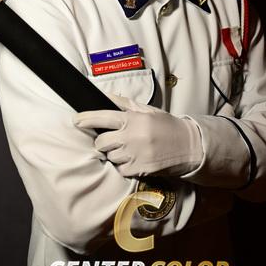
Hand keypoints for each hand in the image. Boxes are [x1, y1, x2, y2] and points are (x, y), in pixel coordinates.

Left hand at [74, 94, 203, 176]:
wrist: (189, 146)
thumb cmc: (166, 126)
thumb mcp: (147, 110)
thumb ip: (124, 104)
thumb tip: (104, 96)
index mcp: (134, 119)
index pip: (104, 117)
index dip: (87, 118)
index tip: (76, 120)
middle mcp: (133, 137)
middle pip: (101, 142)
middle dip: (103, 141)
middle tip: (112, 139)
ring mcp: (136, 155)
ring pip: (110, 156)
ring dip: (114, 153)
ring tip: (128, 149)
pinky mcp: (140, 170)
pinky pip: (120, 169)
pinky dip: (123, 165)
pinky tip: (133, 159)